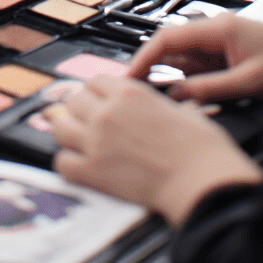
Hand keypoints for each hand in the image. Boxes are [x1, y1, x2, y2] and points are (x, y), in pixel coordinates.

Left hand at [49, 74, 262, 226]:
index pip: (95, 81)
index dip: (97, 92)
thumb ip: (163, 106)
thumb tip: (169, 109)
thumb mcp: (183, 110)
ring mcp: (97, 141)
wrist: (201, 180)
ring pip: (61, 128)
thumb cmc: (200, 148)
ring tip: (79, 142)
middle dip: (81, 111)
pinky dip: (68, 164)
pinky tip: (79, 166)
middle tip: (90, 123)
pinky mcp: (94, 172)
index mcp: (129, 93)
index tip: (99, 101)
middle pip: (74, 101)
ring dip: (68, 134)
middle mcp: (108, 112)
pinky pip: (62, 162)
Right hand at [127, 15, 262, 102]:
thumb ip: (211, 88)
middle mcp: (214, 32)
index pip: (168, 37)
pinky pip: (196, 68)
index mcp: (218, 28)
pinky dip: (185, 82)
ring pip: (182, 59)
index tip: (130, 76)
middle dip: (152, 68)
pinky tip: (179, 98)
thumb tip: (176, 95)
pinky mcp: (224, 56)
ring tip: (153, 100)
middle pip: (171, 47)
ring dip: (168, 77)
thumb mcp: (249, 81)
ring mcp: (218, 44)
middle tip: (136, 92)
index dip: (144, 56)